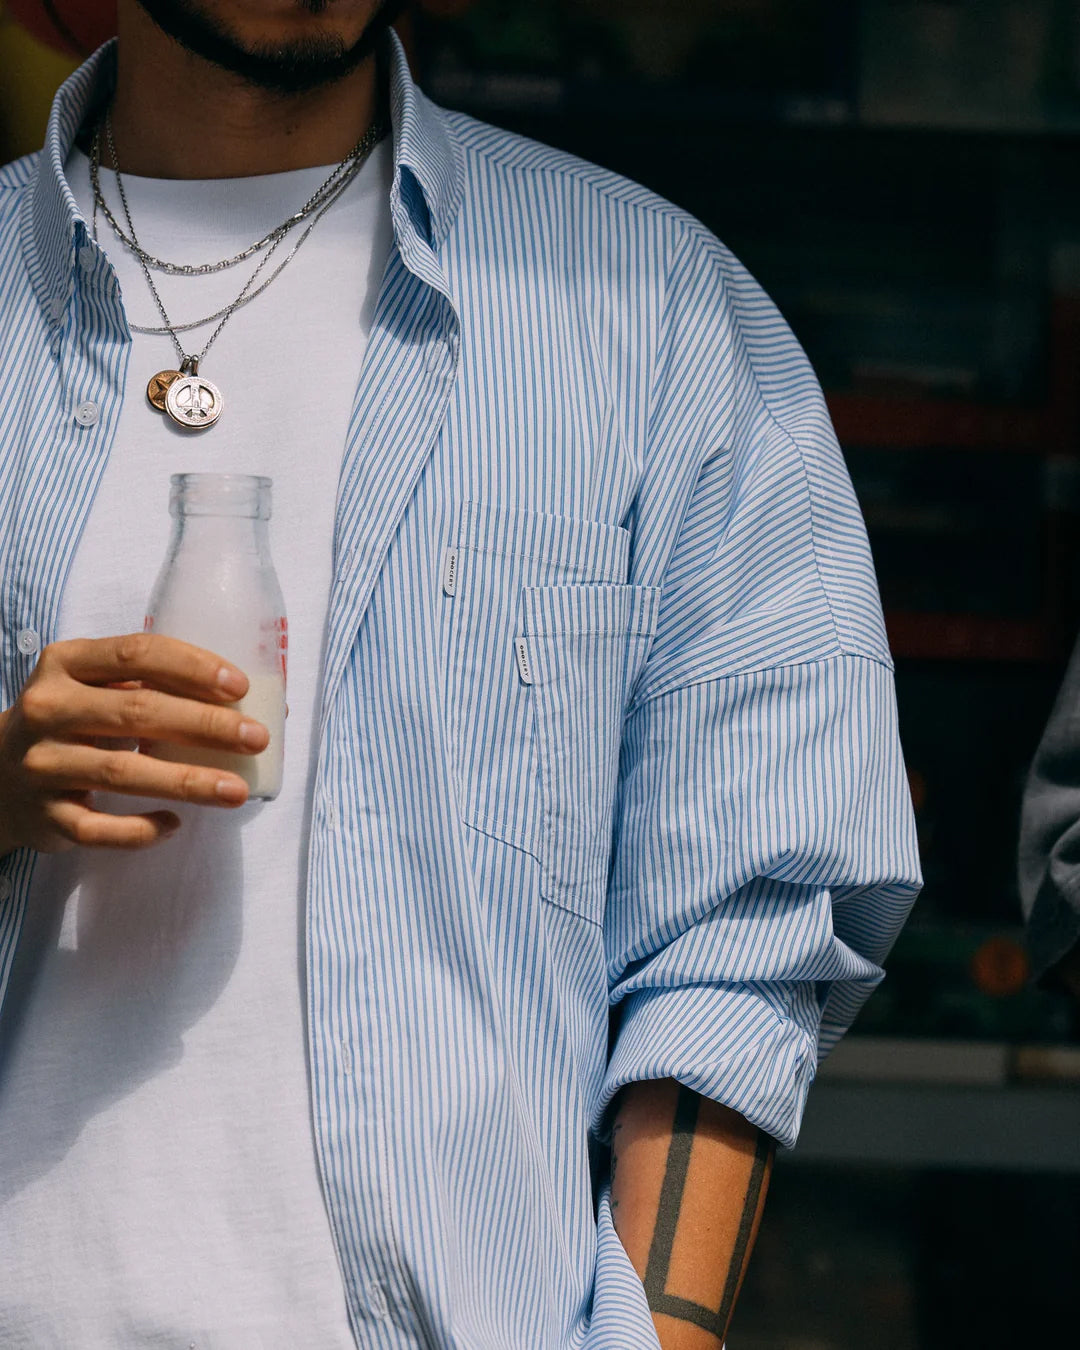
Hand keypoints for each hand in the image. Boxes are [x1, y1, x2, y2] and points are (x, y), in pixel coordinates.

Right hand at [0, 633, 268, 854]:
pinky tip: (174, 824)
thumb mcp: (94, 687)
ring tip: (236, 790)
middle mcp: (48, 708)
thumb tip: (244, 701)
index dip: (191, 667)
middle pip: (137, 712)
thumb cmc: (72, 722)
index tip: (240, 686)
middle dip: (205, 725)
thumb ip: (151, 685)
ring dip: (187, 781)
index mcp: (66, 664)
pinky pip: (98, 828)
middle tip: (255, 738)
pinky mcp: (43, 815)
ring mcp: (42, 764)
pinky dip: (139, 829)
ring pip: (122, 772)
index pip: (135, 653)